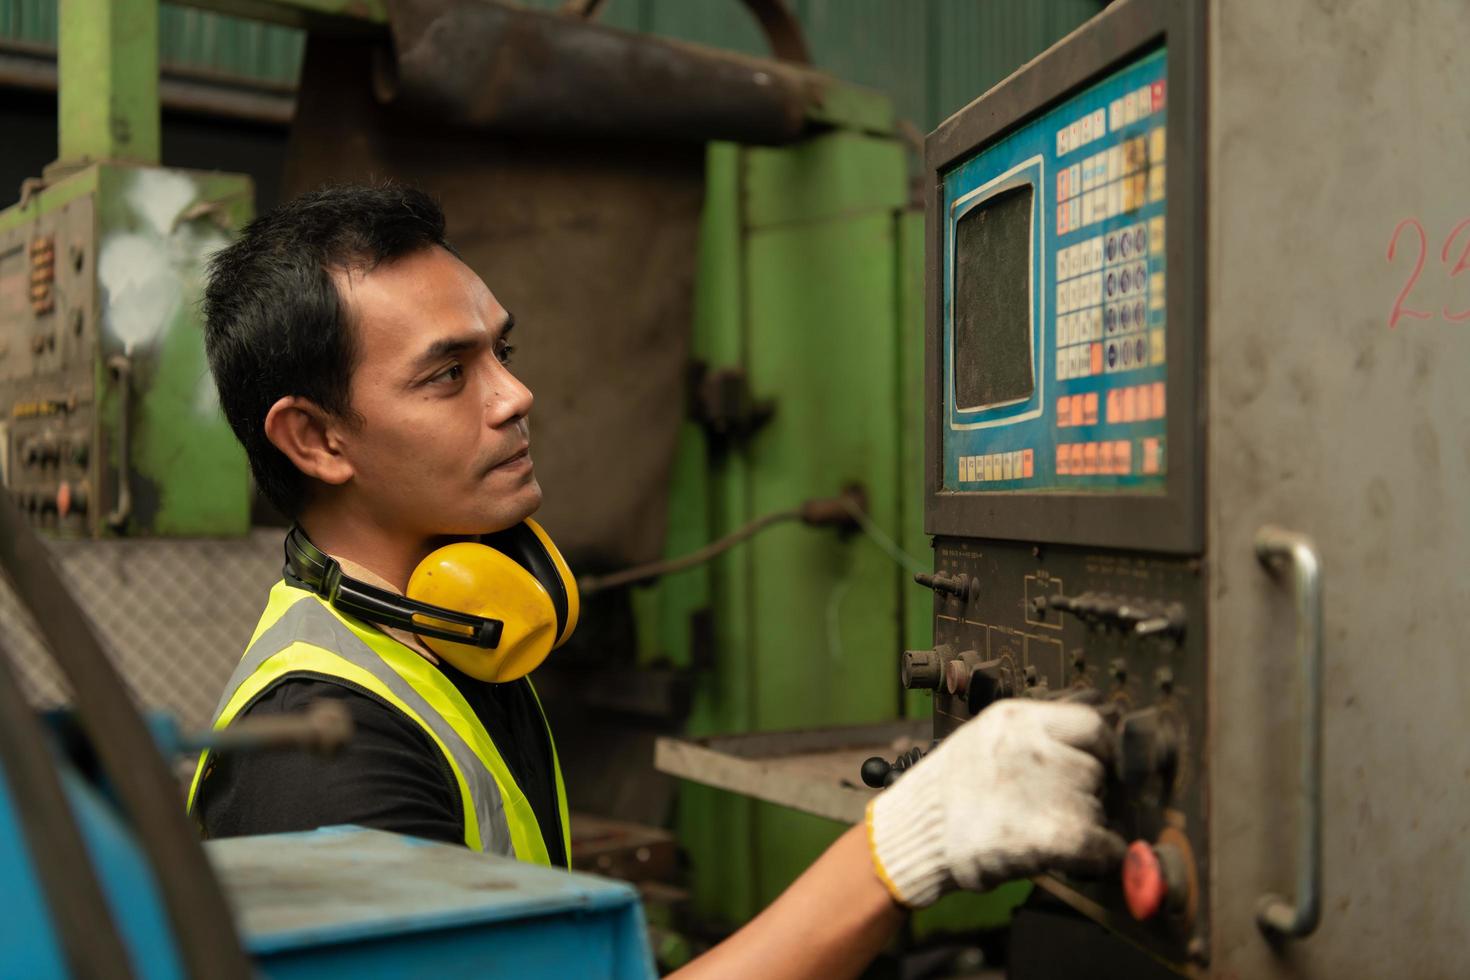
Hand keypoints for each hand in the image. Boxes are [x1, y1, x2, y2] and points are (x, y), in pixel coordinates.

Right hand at [865, 699, 1124, 907]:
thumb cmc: (948, 793)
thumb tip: (1090, 748)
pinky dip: (1098, 857)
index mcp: (1016, 719)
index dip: (1099, 749)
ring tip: (1048, 832)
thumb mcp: (984, 740)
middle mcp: (1033, 746)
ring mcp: (1044, 787)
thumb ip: (1032, 738)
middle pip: (1096, 768)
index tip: (1094, 766)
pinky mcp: (1053, 834)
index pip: (1092, 723)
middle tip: (1058, 809)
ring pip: (1098, 807)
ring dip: (1086, 824)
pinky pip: (1102, 844)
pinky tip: (1079, 860)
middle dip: (1086, 792)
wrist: (911, 836)